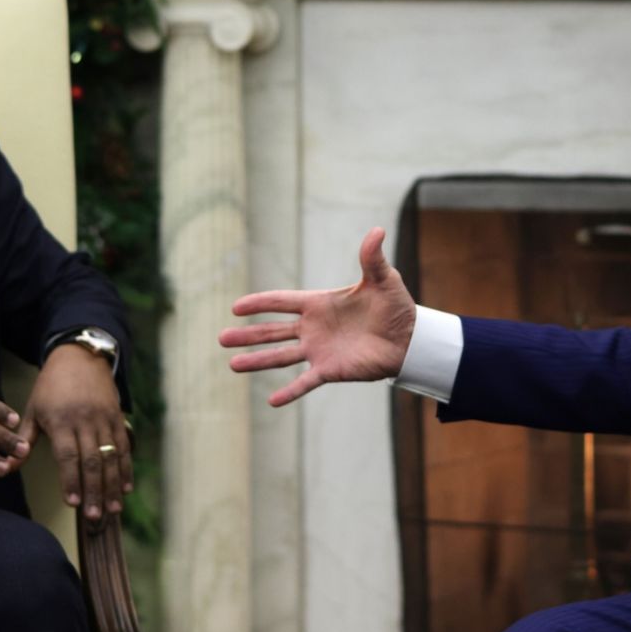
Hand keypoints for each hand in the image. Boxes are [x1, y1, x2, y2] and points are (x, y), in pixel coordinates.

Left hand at [19, 342, 129, 521]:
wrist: (80, 356)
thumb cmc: (50, 385)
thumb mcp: (32, 408)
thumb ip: (23, 439)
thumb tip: (8, 467)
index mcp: (61, 420)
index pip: (68, 455)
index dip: (71, 480)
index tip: (72, 503)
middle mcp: (85, 421)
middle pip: (92, 461)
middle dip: (94, 491)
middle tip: (94, 517)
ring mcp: (104, 419)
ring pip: (111, 457)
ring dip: (112, 485)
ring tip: (112, 509)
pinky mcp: (117, 418)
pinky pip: (124, 446)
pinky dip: (126, 468)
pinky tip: (125, 488)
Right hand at [220, 227, 416, 405]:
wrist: (409, 339)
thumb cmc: (395, 306)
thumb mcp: (383, 280)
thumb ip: (372, 258)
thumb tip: (376, 231)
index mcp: (319, 304)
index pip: (282, 302)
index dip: (259, 303)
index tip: (236, 307)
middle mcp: (313, 328)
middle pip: (273, 331)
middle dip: (247, 334)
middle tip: (221, 338)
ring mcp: (319, 350)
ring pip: (281, 356)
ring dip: (257, 361)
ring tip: (232, 364)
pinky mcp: (330, 370)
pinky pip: (305, 382)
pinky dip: (290, 391)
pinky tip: (272, 400)